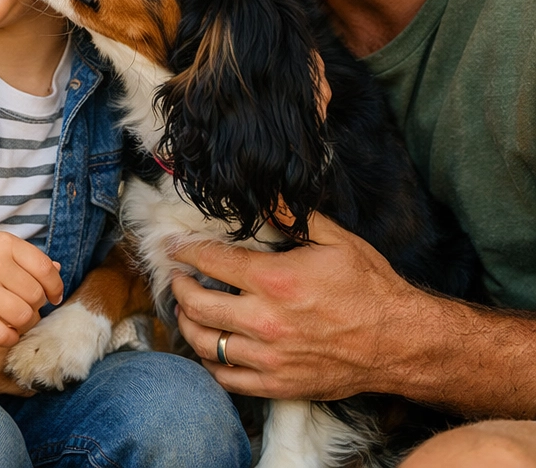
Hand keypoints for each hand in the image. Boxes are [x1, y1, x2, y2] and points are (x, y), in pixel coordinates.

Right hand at [0, 231, 62, 346]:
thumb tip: (58, 270)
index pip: (45, 269)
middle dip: (37, 306)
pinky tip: (6, 333)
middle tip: (29, 308)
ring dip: (26, 324)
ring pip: (23, 316)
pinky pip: (1, 334)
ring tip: (19, 321)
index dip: (55, 286)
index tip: (53, 297)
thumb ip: (25, 257)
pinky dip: (9, 338)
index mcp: (4, 243)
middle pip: (35, 295)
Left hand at [170, 212, 424, 400]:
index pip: (210, 261)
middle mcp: (266, 321)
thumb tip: (261, 193)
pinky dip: (209, 362)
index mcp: (275, 280)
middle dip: (180, 285)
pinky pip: (226, 378)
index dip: (186, 250)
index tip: (175, 246)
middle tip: (178, 276)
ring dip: (187, 323)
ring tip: (186, 308)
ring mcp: (270, 358)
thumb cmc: (370, 287)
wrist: (402, 343)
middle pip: (197, 304)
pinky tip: (210, 345)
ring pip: (205, 343)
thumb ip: (290, 214)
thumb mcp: (334, 238)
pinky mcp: (279, 385)